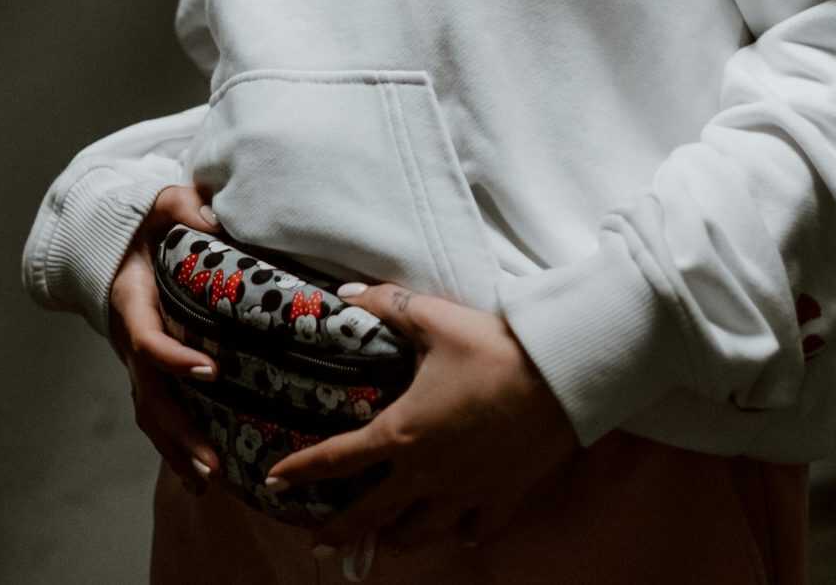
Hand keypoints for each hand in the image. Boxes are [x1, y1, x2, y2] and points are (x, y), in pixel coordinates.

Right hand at [105, 182, 225, 496]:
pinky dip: (176, 445)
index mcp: (132, 301)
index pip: (147, 338)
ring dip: (177, 449)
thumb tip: (214, 219)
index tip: (210, 371)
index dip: (174, 357)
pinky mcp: (149, 371)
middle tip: (213, 462)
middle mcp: (130, 338)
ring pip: (150, 413)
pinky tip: (203, 476)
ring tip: (210, 481)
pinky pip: (158, 413)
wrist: (117, 239)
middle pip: (149, 394)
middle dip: (178, 432)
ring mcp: (136, 361)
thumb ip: (183, 207)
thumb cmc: (147, 221)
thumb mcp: (162, 203)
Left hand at [263, 280, 582, 552]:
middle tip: (320, 544)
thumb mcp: (434, 319)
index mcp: (401, 434)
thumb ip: (387, 306)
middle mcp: (426, 474)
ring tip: (384, 541)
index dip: (301, 470)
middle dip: (341, 530)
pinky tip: (458, 532)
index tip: (274, 481)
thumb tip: (346, 292)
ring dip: (396, 537)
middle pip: (372, 514)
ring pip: (420, 531)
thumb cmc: (492, 347)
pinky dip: (462, 532)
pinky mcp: (502, 497)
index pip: (337, 458)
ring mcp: (465, 492)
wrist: (560, 376)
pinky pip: (475, 528)